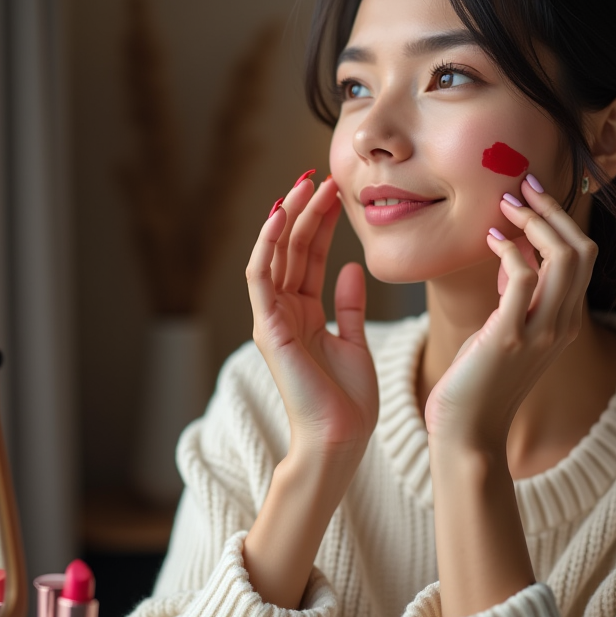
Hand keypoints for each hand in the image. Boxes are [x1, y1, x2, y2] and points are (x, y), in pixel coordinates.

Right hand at [246, 173, 378, 460]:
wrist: (341, 439)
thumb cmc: (349, 401)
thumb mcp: (355, 342)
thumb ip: (349, 306)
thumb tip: (349, 267)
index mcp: (303, 313)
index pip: (308, 256)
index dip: (321, 222)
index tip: (338, 191)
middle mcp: (283, 311)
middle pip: (291, 248)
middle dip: (306, 210)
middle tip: (323, 176)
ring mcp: (272, 318)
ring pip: (275, 254)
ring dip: (288, 217)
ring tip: (306, 184)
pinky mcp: (268, 328)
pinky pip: (260, 277)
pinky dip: (267, 245)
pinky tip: (281, 216)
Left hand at [423, 176, 597, 451]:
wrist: (469, 435)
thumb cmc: (480, 383)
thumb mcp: (508, 332)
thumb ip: (518, 298)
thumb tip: (515, 255)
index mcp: (565, 322)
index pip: (583, 257)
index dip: (561, 219)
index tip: (532, 194)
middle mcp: (562, 325)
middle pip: (582, 250)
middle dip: (553, 210)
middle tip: (521, 187)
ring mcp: (540, 332)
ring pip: (564, 258)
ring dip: (536, 222)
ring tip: (507, 204)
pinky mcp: (510, 338)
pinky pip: (524, 278)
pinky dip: (511, 249)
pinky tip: (492, 240)